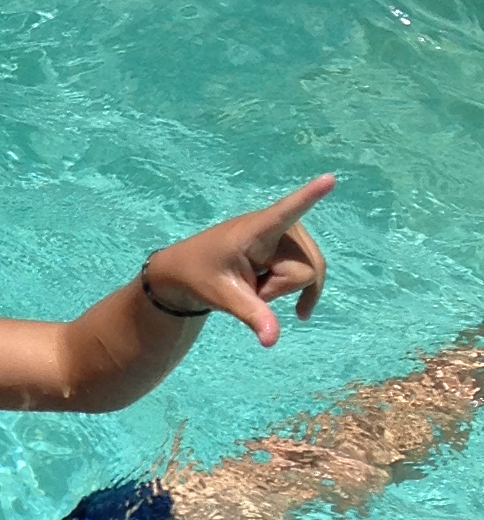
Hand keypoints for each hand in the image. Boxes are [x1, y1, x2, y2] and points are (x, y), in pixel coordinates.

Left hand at [145, 176, 332, 347]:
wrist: (190, 272)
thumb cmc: (200, 276)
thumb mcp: (223, 297)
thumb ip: (251, 315)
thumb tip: (272, 341)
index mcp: (256, 230)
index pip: (286, 211)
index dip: (309, 197)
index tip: (329, 179)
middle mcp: (279, 226)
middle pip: (306, 267)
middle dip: (282, 287)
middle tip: (249, 286)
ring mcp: (288, 235)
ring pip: (309, 272)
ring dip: (283, 287)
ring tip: (254, 282)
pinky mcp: (292, 244)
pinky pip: (310, 273)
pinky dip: (298, 290)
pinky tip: (295, 307)